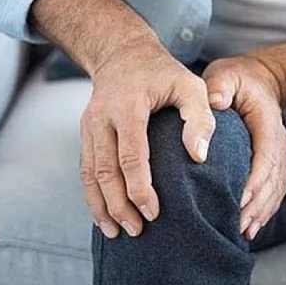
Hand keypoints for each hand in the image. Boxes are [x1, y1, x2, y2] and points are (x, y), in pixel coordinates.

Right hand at [80, 37, 215, 238]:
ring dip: (101, 206)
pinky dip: (92, 195)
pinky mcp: (85, 133)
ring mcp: (89, 126)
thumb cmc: (164, 73)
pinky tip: (104, 215)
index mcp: (128, 106)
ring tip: (116, 232)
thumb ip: (200, 118)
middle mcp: (101, 117)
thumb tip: (199, 156)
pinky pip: (85, 169)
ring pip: (89, 174)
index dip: (140, 188)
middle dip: (119, 205)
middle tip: (137, 231)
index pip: (130, 155)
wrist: (123, 53)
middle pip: (105, 171)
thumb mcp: (191, 85)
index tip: (154, 212)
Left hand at [202, 56, 285, 240]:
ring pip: (276, 190)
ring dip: (261, 212)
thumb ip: (220, 86)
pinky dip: (264, 211)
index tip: (239, 200)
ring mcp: (280, 155)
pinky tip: (250, 228)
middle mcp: (280, 142)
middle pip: (273, 179)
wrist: (261, 81)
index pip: (266, 156)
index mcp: (268, 123)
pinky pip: (274, 191)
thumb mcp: (226, 74)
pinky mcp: (275, 164)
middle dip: (256, 205)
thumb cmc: (238, 79)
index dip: (255, 180)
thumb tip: (215, 103)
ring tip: (242, 232)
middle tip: (236, 225)